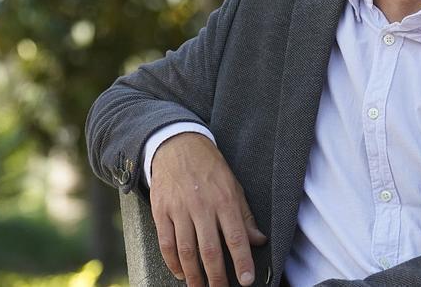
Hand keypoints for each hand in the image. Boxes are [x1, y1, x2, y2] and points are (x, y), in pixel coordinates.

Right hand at [150, 133, 267, 285]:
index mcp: (225, 200)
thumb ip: (245, 216)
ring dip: (194, 275)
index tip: (246, 280)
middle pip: (210, 250)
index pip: (236, 237)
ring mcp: (179, 209)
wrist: (178, 146)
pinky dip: (173, 262)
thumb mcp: (234, 186)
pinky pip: (166, 243)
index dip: (242, 262)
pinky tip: (180, 273)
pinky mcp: (161, 211)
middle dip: (217, 277)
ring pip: (187, 251)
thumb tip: (259, 240)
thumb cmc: (210, 168)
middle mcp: (202, 206)